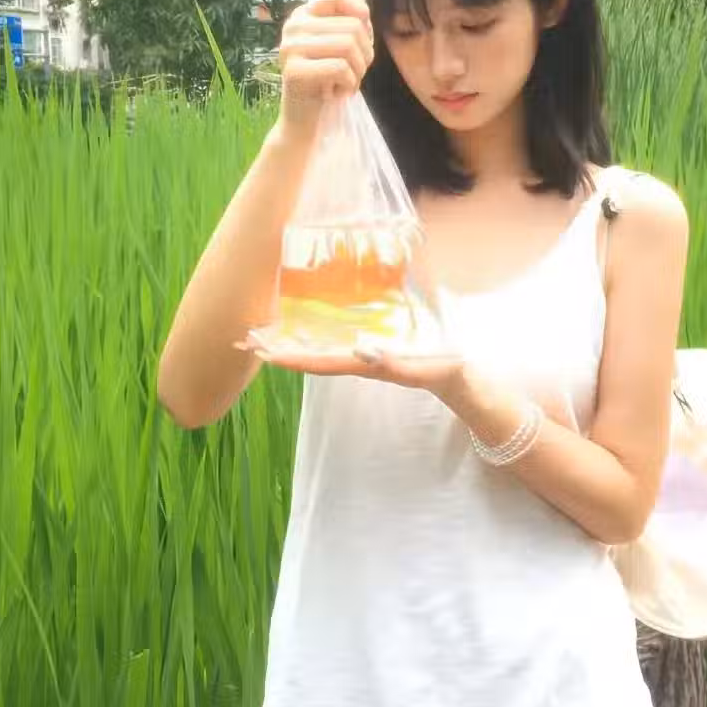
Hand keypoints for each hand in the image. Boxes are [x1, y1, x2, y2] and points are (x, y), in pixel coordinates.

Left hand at [244, 333, 467, 399]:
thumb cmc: (443, 370)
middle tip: (246, 341)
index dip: (291, 357)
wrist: (460, 378)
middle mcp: (358, 361)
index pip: (320, 362)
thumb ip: (394, 362)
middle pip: (312, 358)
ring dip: (292, 344)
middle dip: (280, 350)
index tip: (263, 351)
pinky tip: (304, 328)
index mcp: (365, 364)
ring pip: (320, 351)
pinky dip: (314, 337)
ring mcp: (364, 357)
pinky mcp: (373, 350)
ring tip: (263, 335)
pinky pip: (336, 344)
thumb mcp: (422, 367)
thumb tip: (361, 351)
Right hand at [276, 0, 374, 141]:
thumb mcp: (337, 47)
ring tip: (348, 82)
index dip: (360, 13)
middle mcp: (293, 26)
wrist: (302, 120)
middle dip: (365, 53)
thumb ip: (348, 21)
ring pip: (348, 45)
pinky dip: (349, 84)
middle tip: (356, 72)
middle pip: (352, 26)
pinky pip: (340, 68)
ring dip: (359, 70)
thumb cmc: (325, 83)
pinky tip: (338, 92)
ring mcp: (291, 48)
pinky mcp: (295, 71)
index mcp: (303, 15)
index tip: (364, 35)